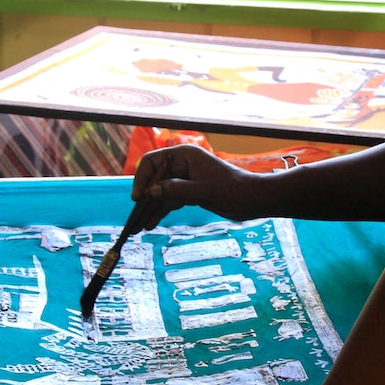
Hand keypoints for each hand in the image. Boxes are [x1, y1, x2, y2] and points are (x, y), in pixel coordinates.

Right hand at [129, 144, 266, 229]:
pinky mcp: (189, 192)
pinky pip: (169, 201)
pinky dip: (160, 212)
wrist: (253, 199)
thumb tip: (150, 192)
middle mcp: (181, 165)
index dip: (141, 179)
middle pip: (153, 180)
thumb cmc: (233, 190)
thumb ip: (176, 190)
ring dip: (149, 210)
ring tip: (138, 228)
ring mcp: (184, 179)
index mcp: (184, 156)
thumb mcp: (204, 191)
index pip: (152, 162)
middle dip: (143, 200)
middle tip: (132, 220)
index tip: (137, 198)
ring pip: (160, 193)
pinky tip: (150, 225)